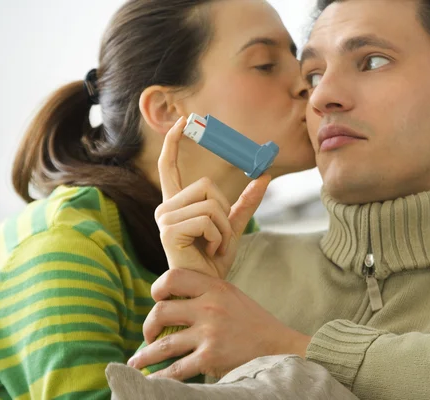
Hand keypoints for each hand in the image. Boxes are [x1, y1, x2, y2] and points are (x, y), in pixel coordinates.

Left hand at [127, 268, 311, 379]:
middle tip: (148, 335)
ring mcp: (209, 333)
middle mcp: (209, 307)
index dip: (157, 288)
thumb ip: (206, 292)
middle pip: (161, 311)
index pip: (173, 277)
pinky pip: (176, 369)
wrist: (278, 346)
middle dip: (147, 326)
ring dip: (144, 355)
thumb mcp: (232, 295)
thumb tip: (173, 298)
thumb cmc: (253, 322)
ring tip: (136, 361)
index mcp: (215, 287)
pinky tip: (152, 380)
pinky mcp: (210, 357)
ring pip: (162, 344)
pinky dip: (160, 377)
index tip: (156, 300)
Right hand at [156, 116, 270, 277]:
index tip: (183, 121)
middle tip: (220, 238)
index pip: (169, 167)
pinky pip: (208, 219)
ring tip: (216, 247)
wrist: (207, 289)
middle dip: (225, 212)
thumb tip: (264, 177)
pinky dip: (219, 237)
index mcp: (177, 204)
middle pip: (206, 185)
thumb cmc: (214, 260)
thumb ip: (245, 202)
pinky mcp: (169, 231)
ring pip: (210, 203)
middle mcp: (165, 208)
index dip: (174, 143)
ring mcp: (165, 219)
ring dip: (224, 229)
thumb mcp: (233, 227)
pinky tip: (210, 252)